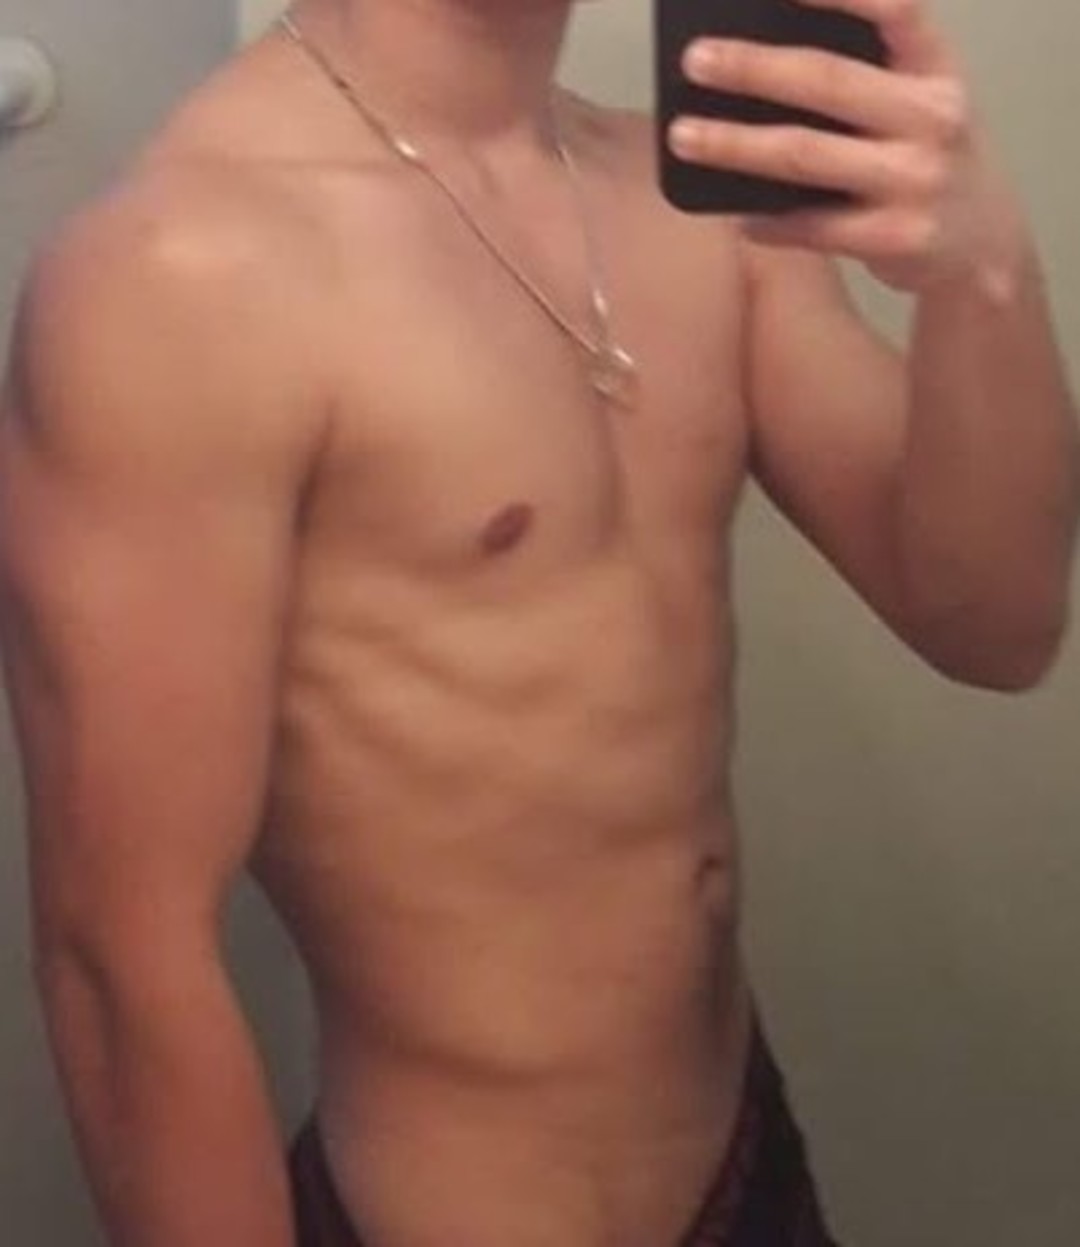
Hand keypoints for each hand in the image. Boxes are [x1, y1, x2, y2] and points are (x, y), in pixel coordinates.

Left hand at [668, 0, 1028, 292]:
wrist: (986, 249)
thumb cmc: (932, 164)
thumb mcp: (922, 105)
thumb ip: (868, 80)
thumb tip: (759, 68)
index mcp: (935, 69)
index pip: (892, 9)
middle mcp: (932, 117)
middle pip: (827, 81)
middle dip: (753, 68)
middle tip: (696, 60)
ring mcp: (915, 180)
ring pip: (806, 155)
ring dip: (735, 145)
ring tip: (685, 137)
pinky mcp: (897, 238)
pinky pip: (812, 226)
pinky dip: (767, 222)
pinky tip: (734, 217)